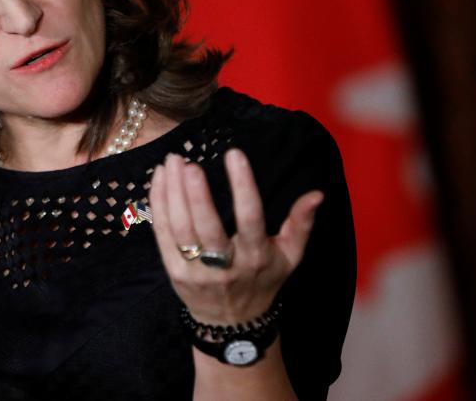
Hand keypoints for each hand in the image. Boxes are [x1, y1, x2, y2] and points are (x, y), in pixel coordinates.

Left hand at [149, 148, 323, 324]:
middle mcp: (226, 265)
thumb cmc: (263, 279)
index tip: (234, 153)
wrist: (231, 321)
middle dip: (196, 192)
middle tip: (188, 162)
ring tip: (171, 162)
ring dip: (172, 192)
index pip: (250, 217)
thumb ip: (302, 223)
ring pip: (180, 228)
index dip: (243, 186)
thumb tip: (317, 194)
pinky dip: (158, 205)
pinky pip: (163, 234)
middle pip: (207, 225)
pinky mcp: (174, 272)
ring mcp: (196, 270)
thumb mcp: (290, 256)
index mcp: (256, 256)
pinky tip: (158, 180)